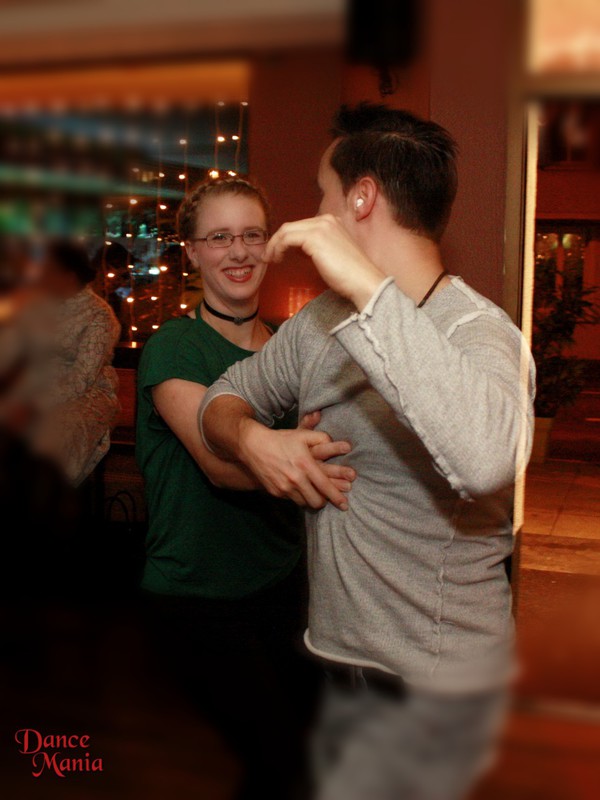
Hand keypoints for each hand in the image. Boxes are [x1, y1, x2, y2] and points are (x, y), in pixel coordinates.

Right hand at [239, 416, 352, 509]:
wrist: (253, 446)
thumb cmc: (281, 439)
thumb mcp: (303, 435)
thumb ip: (323, 438)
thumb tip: (342, 446)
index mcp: (305, 464)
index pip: (325, 486)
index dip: (337, 497)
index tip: (344, 504)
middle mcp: (296, 479)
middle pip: (316, 501)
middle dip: (324, 502)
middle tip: (327, 498)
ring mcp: (284, 487)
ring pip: (304, 503)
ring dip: (311, 500)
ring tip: (314, 494)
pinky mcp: (276, 492)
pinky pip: (292, 500)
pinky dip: (298, 496)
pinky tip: (298, 489)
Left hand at [263, 215, 384, 309]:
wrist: (363, 281)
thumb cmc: (350, 276)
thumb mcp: (330, 256)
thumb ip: (315, 249)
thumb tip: (296, 250)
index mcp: (332, 222)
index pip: (302, 226)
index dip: (287, 239)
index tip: (279, 253)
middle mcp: (326, 220)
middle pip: (292, 226)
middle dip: (277, 240)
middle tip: (269, 256)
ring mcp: (321, 227)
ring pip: (286, 230)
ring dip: (274, 244)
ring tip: (270, 259)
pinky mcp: (314, 238)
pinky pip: (287, 238)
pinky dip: (277, 247)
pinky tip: (276, 259)